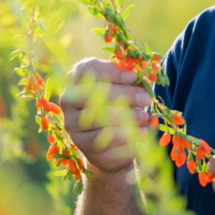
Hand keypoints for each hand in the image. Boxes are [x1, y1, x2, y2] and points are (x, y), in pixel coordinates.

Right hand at [60, 58, 150, 176]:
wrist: (110, 145)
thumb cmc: (118, 108)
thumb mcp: (124, 91)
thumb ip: (129, 82)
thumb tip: (142, 79)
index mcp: (77, 79)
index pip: (88, 69)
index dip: (111, 72)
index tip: (134, 77)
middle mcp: (69, 98)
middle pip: (94, 92)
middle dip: (124, 94)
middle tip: (146, 99)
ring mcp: (72, 121)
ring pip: (98, 116)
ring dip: (126, 116)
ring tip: (144, 117)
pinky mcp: (80, 141)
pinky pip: (103, 136)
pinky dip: (125, 134)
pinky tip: (141, 132)